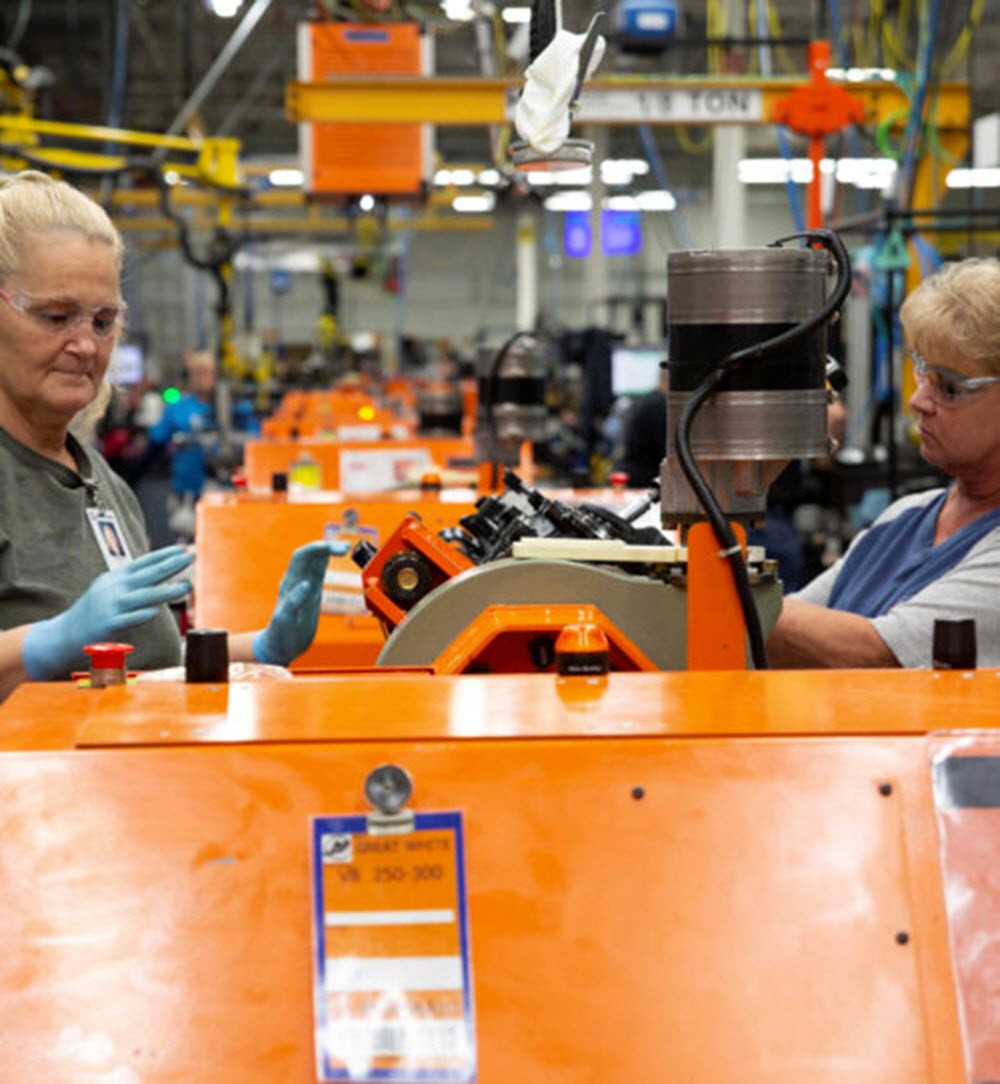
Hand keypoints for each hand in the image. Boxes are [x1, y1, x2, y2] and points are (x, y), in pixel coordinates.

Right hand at [22, 545, 192, 679]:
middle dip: (170, 566)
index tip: (182, 549)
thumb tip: (159, 571)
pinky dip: (141, 614)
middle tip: (191, 557)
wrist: (66, 632)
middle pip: (147, 575)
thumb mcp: (111, 588)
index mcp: (116, 578)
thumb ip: (133, 580)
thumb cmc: (96, 610)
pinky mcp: (108, 624)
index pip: (143, 563)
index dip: (163, 555)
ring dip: (166, 591)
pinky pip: (128, 619)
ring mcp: (111, 606)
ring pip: (143, 596)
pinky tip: (156, 611)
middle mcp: (114, 588)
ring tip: (187, 586)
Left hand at [252, 541, 347, 665]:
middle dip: (326, 547)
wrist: (280, 647)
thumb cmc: (280, 636)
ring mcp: (304, 586)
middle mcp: (296, 581)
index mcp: (290, 584)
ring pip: (315, 562)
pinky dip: (327, 562)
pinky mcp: (311, 593)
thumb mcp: (285, 621)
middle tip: (345, 548)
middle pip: (310, 555)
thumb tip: (306, 584)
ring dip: (328, 551)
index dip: (316, 549)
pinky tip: (336, 559)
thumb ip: (294, 601)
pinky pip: (319, 572)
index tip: (331, 549)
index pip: (301, 557)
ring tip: (345, 548)